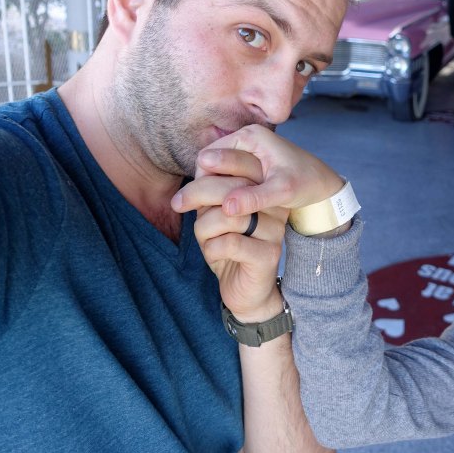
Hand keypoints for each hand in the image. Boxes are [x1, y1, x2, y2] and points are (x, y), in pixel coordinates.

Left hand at [173, 126, 342, 320]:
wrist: (245, 291)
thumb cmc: (228, 247)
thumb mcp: (215, 214)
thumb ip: (212, 190)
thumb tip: (201, 161)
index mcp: (265, 192)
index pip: (244, 165)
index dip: (213, 167)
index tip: (191, 176)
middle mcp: (275, 208)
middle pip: (234, 189)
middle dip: (198, 193)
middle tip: (178, 203)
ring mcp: (275, 232)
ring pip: (228, 217)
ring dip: (204, 229)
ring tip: (205, 240)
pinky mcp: (268, 255)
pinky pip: (230, 244)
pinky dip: (212, 250)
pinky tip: (214, 256)